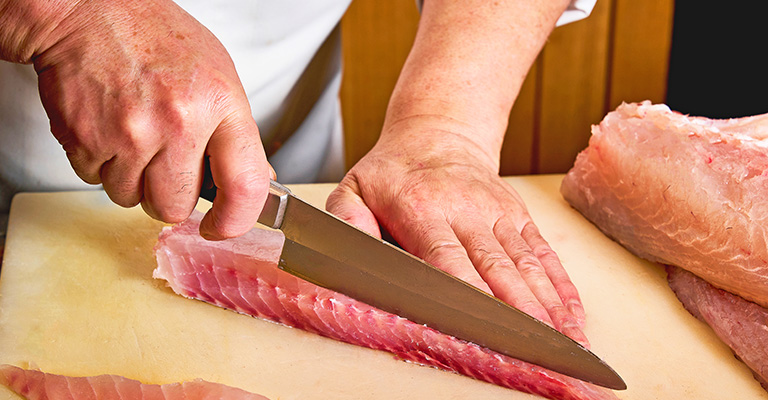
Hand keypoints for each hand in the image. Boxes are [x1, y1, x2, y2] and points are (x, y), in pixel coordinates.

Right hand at [23, 0, 270, 238]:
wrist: (88, 11)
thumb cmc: (156, 39)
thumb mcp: (218, 75)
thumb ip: (238, 134)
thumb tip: (256, 182)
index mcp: (219, 104)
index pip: (244, 185)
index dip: (236, 220)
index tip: (223, 226)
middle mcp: (177, 122)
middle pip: (175, 207)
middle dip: (170, 195)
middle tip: (164, 161)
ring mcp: (129, 134)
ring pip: (132, 200)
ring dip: (132, 180)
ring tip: (134, 135)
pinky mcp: (86, 140)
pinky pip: (96, 182)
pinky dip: (101, 165)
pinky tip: (108, 128)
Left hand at [326, 123, 587, 345]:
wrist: (438, 132)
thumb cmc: (392, 172)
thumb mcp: (355, 187)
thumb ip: (347, 221)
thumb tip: (348, 252)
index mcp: (423, 208)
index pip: (447, 258)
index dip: (469, 294)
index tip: (487, 328)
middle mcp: (467, 210)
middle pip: (496, 268)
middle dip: (520, 315)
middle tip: (538, 353)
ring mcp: (498, 213)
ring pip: (527, 265)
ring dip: (549, 307)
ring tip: (567, 346)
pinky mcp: (518, 216)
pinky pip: (544, 253)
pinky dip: (562, 288)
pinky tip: (573, 317)